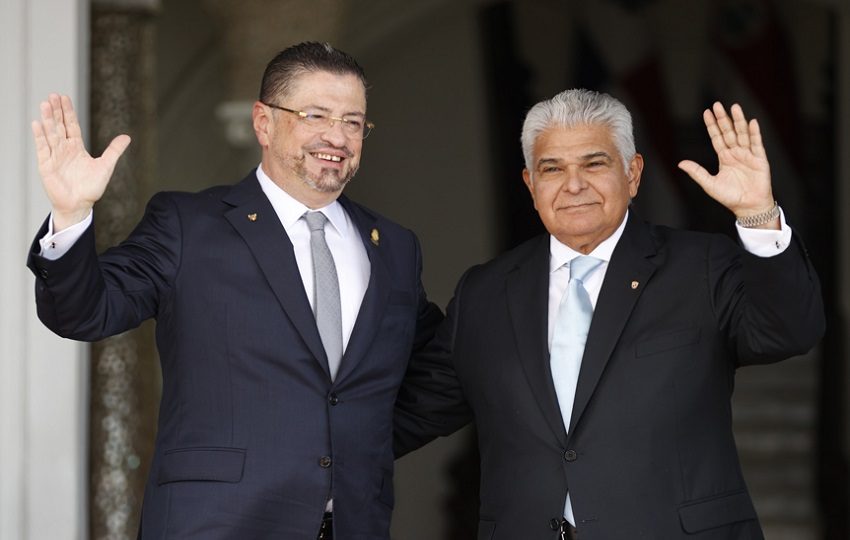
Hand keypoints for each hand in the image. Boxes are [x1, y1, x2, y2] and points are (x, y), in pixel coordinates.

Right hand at [31, 93, 130, 230]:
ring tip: (45, 104)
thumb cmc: (91, 188)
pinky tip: (37, 124)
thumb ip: (114, 151)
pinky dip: (40, 136)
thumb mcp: (105, 166)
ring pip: (50, 134)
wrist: (79, 205)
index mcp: (77, 148)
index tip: (64, 98)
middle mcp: (64, 149)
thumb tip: (126, 137)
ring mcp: (54, 156)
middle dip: (56, 111)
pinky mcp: (46, 165)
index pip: (71, 126)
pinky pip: (42, 148)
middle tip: (53, 95)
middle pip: (59, 126)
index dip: (68, 112)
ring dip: (48, 119)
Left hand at [678, 103, 776, 227]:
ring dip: (738, 121)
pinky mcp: (760, 160)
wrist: (748, 207)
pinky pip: (757, 144)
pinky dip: (754, 133)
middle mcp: (736, 153)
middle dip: (723, 119)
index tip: (706, 112)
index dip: (712, 125)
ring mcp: (748, 155)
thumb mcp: (709, 184)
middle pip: (729, 132)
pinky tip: (751, 122)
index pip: (717, 138)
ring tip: (734, 107)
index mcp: (724, 157)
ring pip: (742, 134)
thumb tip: (680, 163)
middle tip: (717, 105)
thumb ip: (697, 172)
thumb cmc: (730, 197)